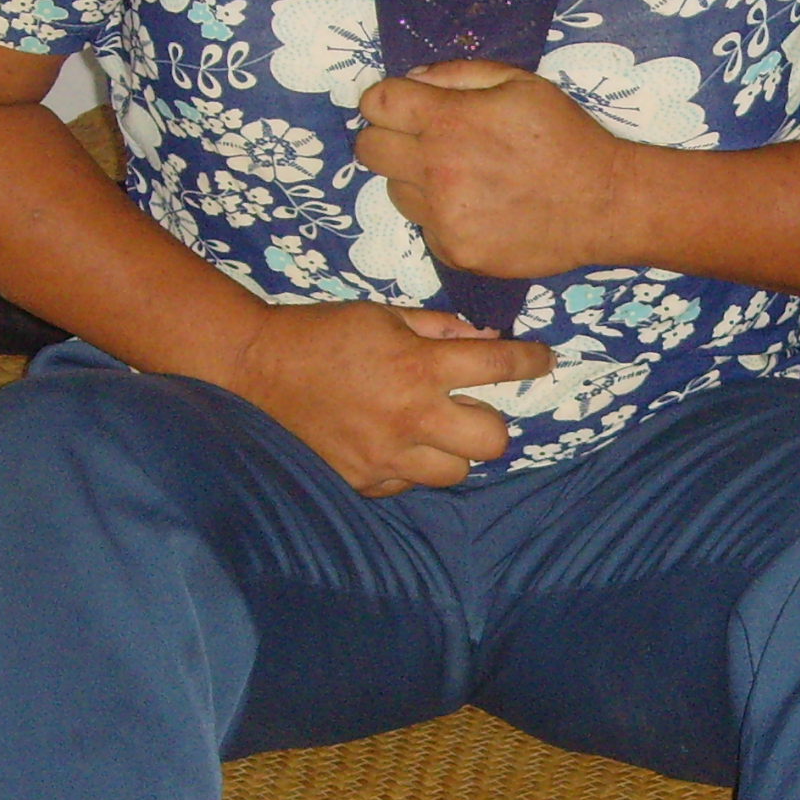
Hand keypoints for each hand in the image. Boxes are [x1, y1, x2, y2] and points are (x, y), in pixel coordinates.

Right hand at [228, 301, 555, 495]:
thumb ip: (440, 329)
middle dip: (490, 422)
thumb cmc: (324, 332)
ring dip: (454, 452)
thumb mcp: (385, 314)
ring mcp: (386, 457)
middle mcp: (410, 418)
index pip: (499, 368)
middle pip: (493, 440)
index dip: (531, 362)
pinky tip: (391, 444)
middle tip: (472, 408)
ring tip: (433, 433)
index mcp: (418, 367)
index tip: (542, 360)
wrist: (257, 367)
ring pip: (455, 473)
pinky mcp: (362, 481)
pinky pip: (408, 485)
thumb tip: (487, 342)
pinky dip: (409, 467)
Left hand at [354, 61, 629, 278]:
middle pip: (369, 150)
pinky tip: (479, 208)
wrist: (605, 204)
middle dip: (387, 137)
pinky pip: (424, 227)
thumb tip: (413, 81)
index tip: (402, 106)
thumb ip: (458, 74)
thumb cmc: (566, 137)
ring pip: (393, 191)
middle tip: (422, 140)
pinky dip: (440, 217)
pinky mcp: (455, 252)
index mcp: (449, 121)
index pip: (375, 103)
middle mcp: (436, 170)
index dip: (384, 100)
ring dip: (414, 180)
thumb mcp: (520, 82)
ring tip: (460, 177)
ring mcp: (443, 217)